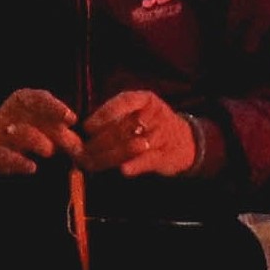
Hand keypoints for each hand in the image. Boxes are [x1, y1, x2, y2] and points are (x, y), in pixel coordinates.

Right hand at [0, 89, 81, 176]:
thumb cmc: (25, 129)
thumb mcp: (43, 126)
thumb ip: (62, 134)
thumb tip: (84, 148)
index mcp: (23, 100)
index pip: (38, 98)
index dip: (55, 107)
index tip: (71, 119)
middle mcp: (10, 113)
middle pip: (33, 118)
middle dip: (55, 132)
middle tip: (74, 147)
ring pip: (18, 133)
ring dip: (36, 141)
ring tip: (49, 151)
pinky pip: (5, 156)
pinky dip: (19, 162)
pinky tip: (32, 167)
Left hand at [82, 91, 199, 178]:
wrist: (186, 142)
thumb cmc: (152, 125)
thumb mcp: (139, 112)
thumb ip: (116, 118)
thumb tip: (85, 129)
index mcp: (145, 99)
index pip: (123, 102)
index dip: (104, 114)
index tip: (87, 127)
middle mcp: (155, 114)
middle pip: (124, 127)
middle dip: (100, 141)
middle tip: (82, 152)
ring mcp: (162, 134)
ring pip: (133, 145)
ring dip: (110, 156)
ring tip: (91, 163)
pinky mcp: (166, 154)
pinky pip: (148, 160)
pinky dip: (135, 165)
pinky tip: (123, 170)